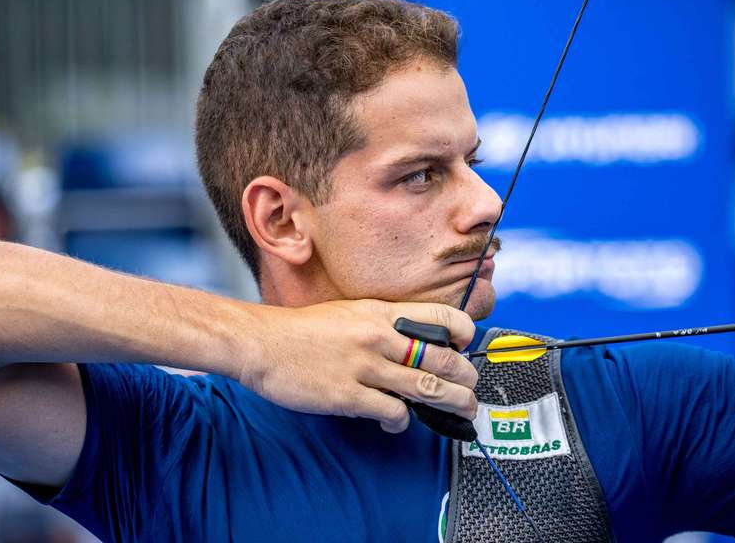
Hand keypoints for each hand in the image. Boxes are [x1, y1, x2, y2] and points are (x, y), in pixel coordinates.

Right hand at [236, 299, 477, 432]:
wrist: (262, 343)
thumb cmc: (304, 330)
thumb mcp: (351, 313)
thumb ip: (383, 326)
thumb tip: (413, 344)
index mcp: (382, 313)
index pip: (441, 318)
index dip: (464, 334)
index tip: (467, 347)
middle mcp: (379, 337)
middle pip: (443, 359)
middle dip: (467, 378)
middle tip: (472, 390)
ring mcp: (365, 367)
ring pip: (427, 388)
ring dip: (452, 403)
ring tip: (462, 410)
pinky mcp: (349, 395)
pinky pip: (393, 412)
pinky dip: (402, 422)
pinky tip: (397, 422)